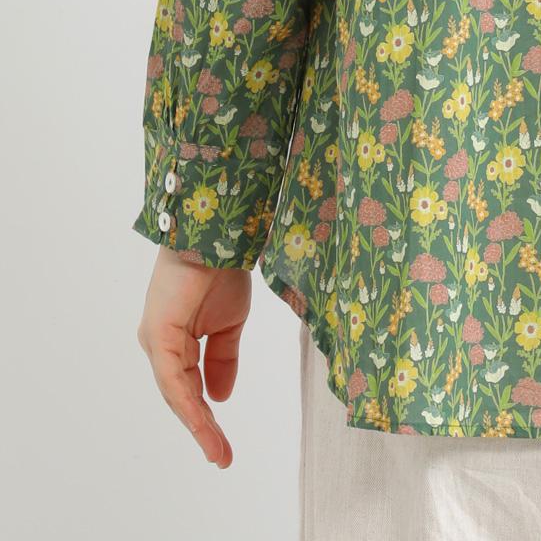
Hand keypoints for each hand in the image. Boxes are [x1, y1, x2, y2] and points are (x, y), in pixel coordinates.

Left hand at [136, 245, 250, 467]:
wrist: (218, 238)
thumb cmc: (221, 271)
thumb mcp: (229, 324)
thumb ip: (223, 359)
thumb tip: (221, 397)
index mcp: (175, 341)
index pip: (189, 389)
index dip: (205, 418)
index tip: (223, 446)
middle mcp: (160, 346)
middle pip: (180, 398)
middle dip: (202, 429)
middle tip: (222, 457)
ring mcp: (157, 341)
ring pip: (175, 394)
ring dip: (197, 424)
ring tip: (217, 450)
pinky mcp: (159, 336)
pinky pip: (173, 378)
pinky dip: (189, 402)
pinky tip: (203, 420)